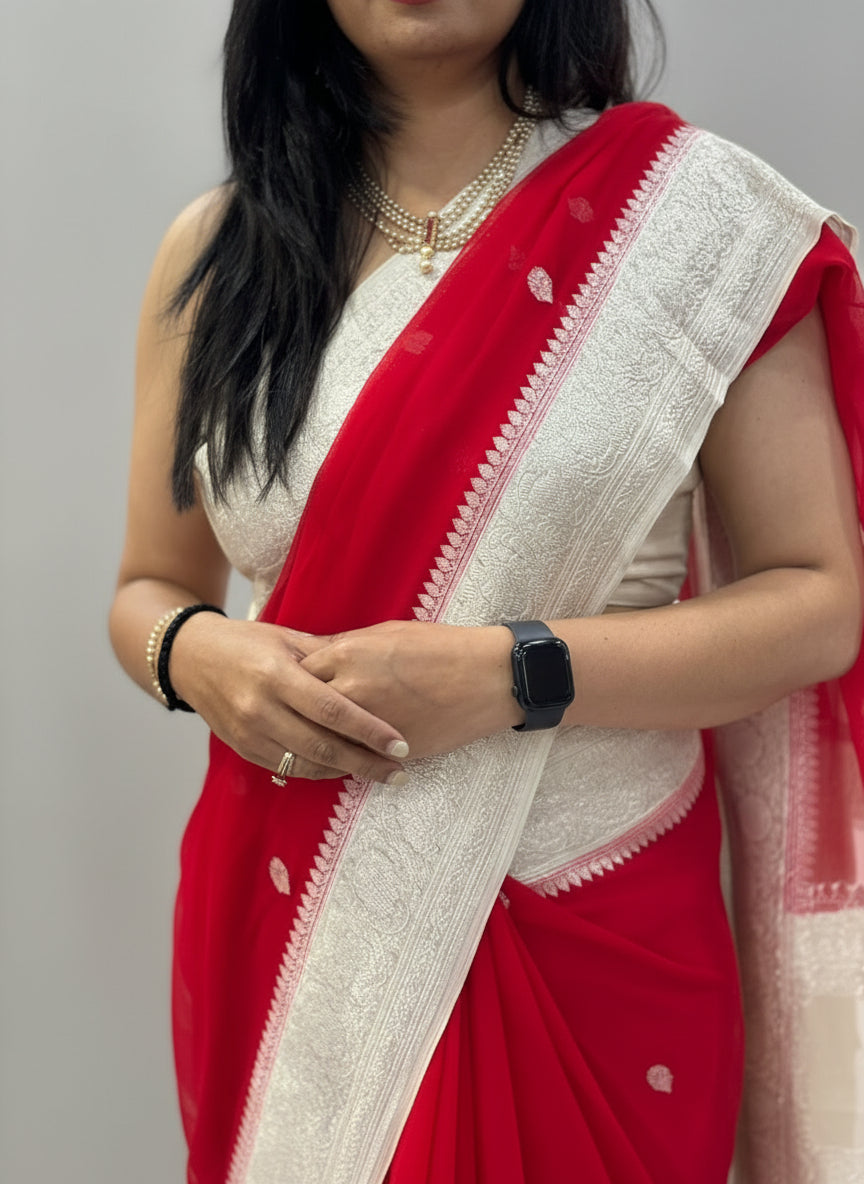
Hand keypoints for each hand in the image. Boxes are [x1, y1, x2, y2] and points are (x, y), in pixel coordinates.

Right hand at [168, 613, 409, 782]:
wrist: (192, 658)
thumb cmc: (248, 643)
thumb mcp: (288, 639)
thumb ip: (329, 656)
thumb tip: (376, 667)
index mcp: (277, 676)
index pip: (333, 711)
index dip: (369, 731)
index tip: (400, 745)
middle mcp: (260, 709)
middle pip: (324, 746)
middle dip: (366, 762)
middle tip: (400, 771)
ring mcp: (249, 734)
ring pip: (307, 764)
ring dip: (346, 772)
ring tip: (380, 773)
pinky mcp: (242, 749)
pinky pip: (288, 769)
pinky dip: (319, 772)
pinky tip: (343, 768)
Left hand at [300, 620, 519, 759]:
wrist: (484, 678)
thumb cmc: (440, 648)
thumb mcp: (387, 633)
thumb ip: (347, 647)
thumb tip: (318, 657)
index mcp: (346, 654)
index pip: (298, 672)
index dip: (293, 681)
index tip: (290, 687)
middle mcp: (349, 689)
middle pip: (301, 709)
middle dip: (295, 715)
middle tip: (289, 718)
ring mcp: (365, 724)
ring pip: (320, 740)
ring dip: (311, 743)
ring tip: (304, 744)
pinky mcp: (385, 751)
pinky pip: (350, 761)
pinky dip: (340, 761)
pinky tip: (336, 758)